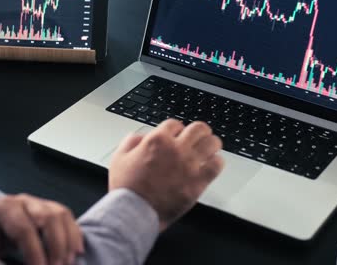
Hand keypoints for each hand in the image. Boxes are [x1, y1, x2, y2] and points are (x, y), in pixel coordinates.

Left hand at [0, 194, 83, 264]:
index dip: (34, 252)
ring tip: (66, 263)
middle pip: (48, 217)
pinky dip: (75, 234)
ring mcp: (40, 202)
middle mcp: (24, 201)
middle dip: (55, 247)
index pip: (23, 229)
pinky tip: (76, 252)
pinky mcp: (50, 209)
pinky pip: (68, 217)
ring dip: (68, 241)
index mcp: (4, 209)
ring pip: (61, 215)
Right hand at [109, 119, 223, 230]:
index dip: (176, 128)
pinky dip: (216, 162)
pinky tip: (212, 164)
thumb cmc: (127, 188)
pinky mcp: (198, 182)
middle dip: (199, 131)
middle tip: (199, 136)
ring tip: (209, 147)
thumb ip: (131, 141)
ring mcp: (189, 165)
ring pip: (212, 143)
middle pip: (199, 128)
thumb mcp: (119, 157)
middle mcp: (176, 149)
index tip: (177, 134)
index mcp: (157, 140)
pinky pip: (217, 165)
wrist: (135, 212)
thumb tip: (141, 137)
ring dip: (211, 144)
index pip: (175, 124)